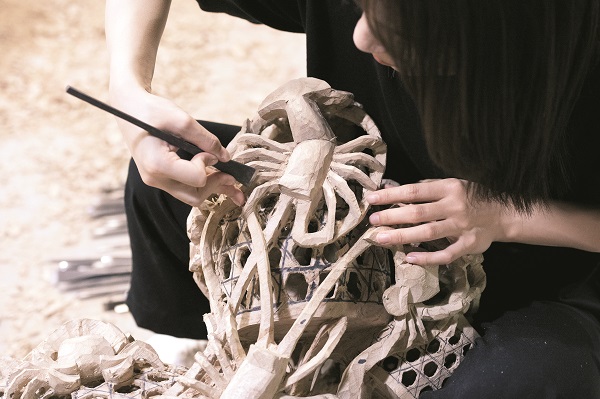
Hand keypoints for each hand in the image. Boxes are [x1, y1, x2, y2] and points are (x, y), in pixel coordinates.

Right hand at [110, 87, 244, 206]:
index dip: (207, 164)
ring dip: (212, 188)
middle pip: (195, 196)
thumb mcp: (181, 119)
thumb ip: (205, 139)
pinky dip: (201, 183)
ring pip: (190, 195)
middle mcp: (155, 178)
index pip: (196, 178)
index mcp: (157, 164)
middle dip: (217, 186)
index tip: (206, 150)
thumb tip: (225, 157)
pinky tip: (218, 179)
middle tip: (235, 178)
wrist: (128, 108)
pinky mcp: (159, 177)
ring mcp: (155, 180)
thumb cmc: (151, 110)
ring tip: (233, 185)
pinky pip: (184, 187)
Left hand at [366, 178, 512, 265]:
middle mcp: (454, 207)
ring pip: (427, 233)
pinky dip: (427, 258)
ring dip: (402, 237)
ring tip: (380, 239)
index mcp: (449, 188)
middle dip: (392, 217)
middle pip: (418, 213)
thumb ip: (424, 188)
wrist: (505, 213)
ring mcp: (462, 227)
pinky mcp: (469, 245)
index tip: (371, 198)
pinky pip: (446, 254)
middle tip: (372, 220)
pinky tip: (409, 258)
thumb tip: (391, 185)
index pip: (414, 191)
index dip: (391, 194)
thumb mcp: (451, 185)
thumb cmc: (471, 197)